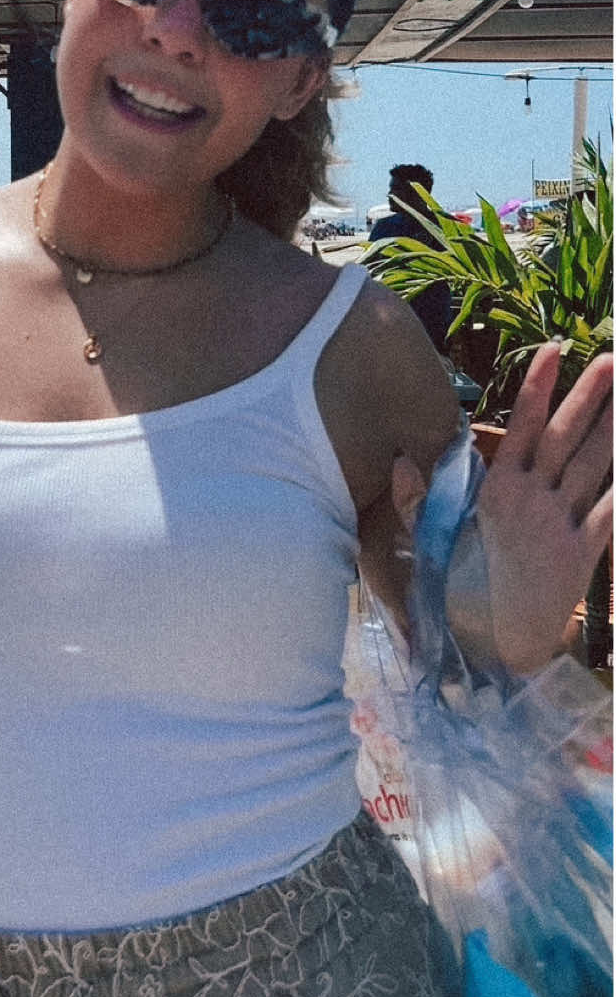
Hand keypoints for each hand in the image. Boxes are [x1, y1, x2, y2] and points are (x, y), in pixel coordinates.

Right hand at [393, 344, 612, 673]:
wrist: (491, 647)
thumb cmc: (460, 593)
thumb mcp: (433, 543)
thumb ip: (420, 501)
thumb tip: (401, 460)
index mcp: (494, 492)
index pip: (521, 427)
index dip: (539, 387)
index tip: (556, 350)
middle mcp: (529, 500)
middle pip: (566, 437)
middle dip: (590, 395)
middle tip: (612, 360)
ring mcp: (559, 525)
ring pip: (594, 465)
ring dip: (614, 427)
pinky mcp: (584, 554)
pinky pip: (612, 512)